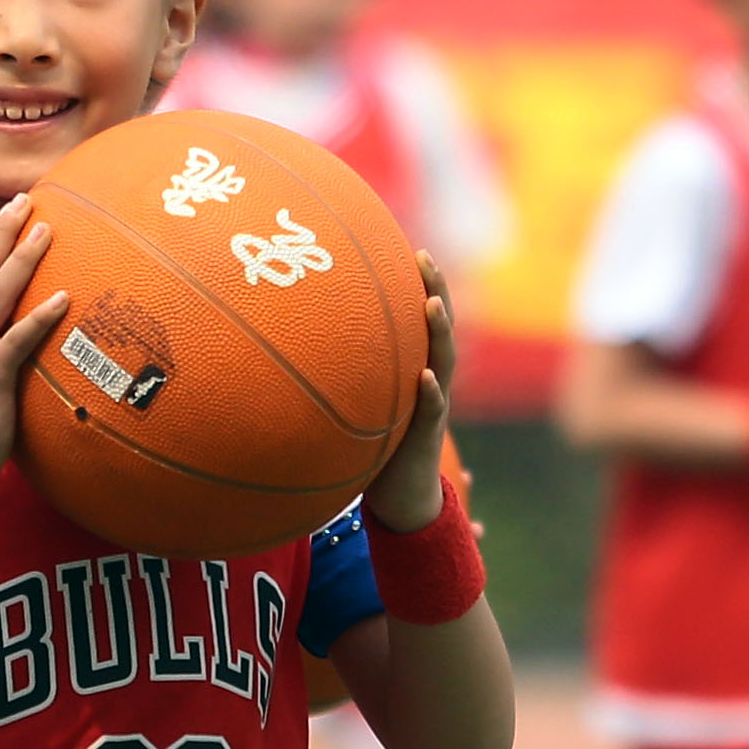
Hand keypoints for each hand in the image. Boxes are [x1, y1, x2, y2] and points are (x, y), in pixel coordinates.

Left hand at [362, 257, 463, 528]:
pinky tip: (425, 378)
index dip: (422, 285)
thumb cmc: (376, 447)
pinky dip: (430, 393)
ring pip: (444, 363)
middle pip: (441, 329)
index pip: (424, 320)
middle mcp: (432, 381)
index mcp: (418, 370)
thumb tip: (304, 343)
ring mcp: (433, 407)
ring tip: (432, 304)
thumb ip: (350, 374)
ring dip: (439, 333)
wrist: (402, 498)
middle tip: (425, 257)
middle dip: (436, 291)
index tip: (412, 249)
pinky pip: (431, 411)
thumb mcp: (364, 402)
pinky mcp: (425, 437)